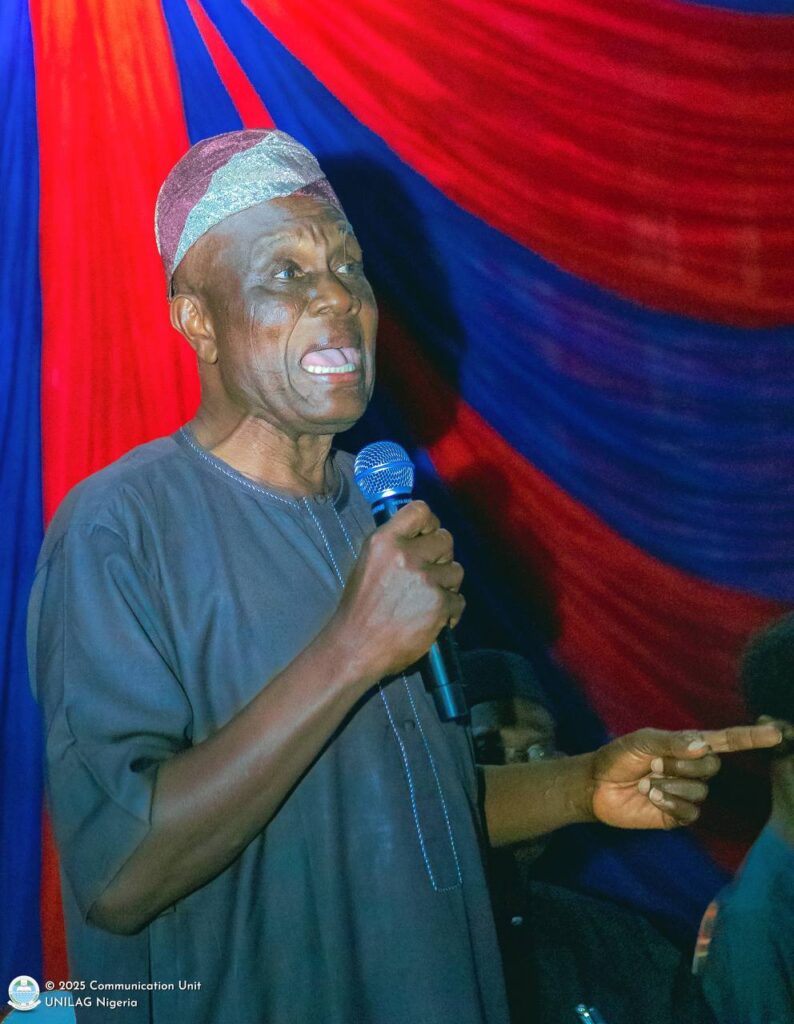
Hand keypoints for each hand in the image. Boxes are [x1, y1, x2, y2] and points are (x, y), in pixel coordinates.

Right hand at [330, 501, 464, 680]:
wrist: (355, 648)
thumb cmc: (360, 608)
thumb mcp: (368, 563)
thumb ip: (394, 544)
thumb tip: (421, 533)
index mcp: (384, 541)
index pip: (421, 510)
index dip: (430, 523)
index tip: (428, 536)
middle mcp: (405, 555)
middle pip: (446, 539)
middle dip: (441, 557)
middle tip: (428, 575)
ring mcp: (424, 580)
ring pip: (456, 571)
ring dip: (446, 586)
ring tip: (425, 600)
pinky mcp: (439, 605)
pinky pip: (459, 600)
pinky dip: (449, 611)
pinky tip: (429, 618)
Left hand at [589, 723, 782, 830]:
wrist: (597, 787)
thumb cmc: (618, 757)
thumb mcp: (642, 741)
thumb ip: (672, 742)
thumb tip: (705, 746)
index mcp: (687, 745)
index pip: (726, 741)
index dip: (751, 738)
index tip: (776, 733)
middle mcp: (693, 768)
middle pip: (712, 767)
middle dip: (681, 764)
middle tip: (653, 764)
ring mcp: (688, 793)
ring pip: (701, 791)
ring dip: (671, 785)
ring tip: (648, 781)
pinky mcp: (679, 815)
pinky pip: (691, 812)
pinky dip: (670, 804)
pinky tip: (652, 797)